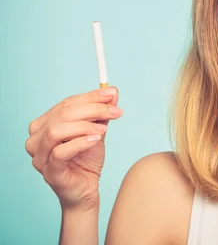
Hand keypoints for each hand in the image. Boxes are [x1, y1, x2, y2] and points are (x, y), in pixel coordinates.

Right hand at [26, 87, 122, 210]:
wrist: (87, 190)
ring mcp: (40, 157)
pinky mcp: (49, 172)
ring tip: (104, 129)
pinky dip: (80, 142)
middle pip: (62, 114)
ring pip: (56, 131)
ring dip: (84, 126)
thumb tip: (113, 91)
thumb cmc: (86, 160)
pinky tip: (96, 140)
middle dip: (93, 109)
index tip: (112, 93)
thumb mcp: (97, 131)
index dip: (91, 97)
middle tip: (115, 111)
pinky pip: (60, 152)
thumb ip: (102, 113)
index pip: (66, 103)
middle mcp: (36, 139)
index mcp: (44, 125)